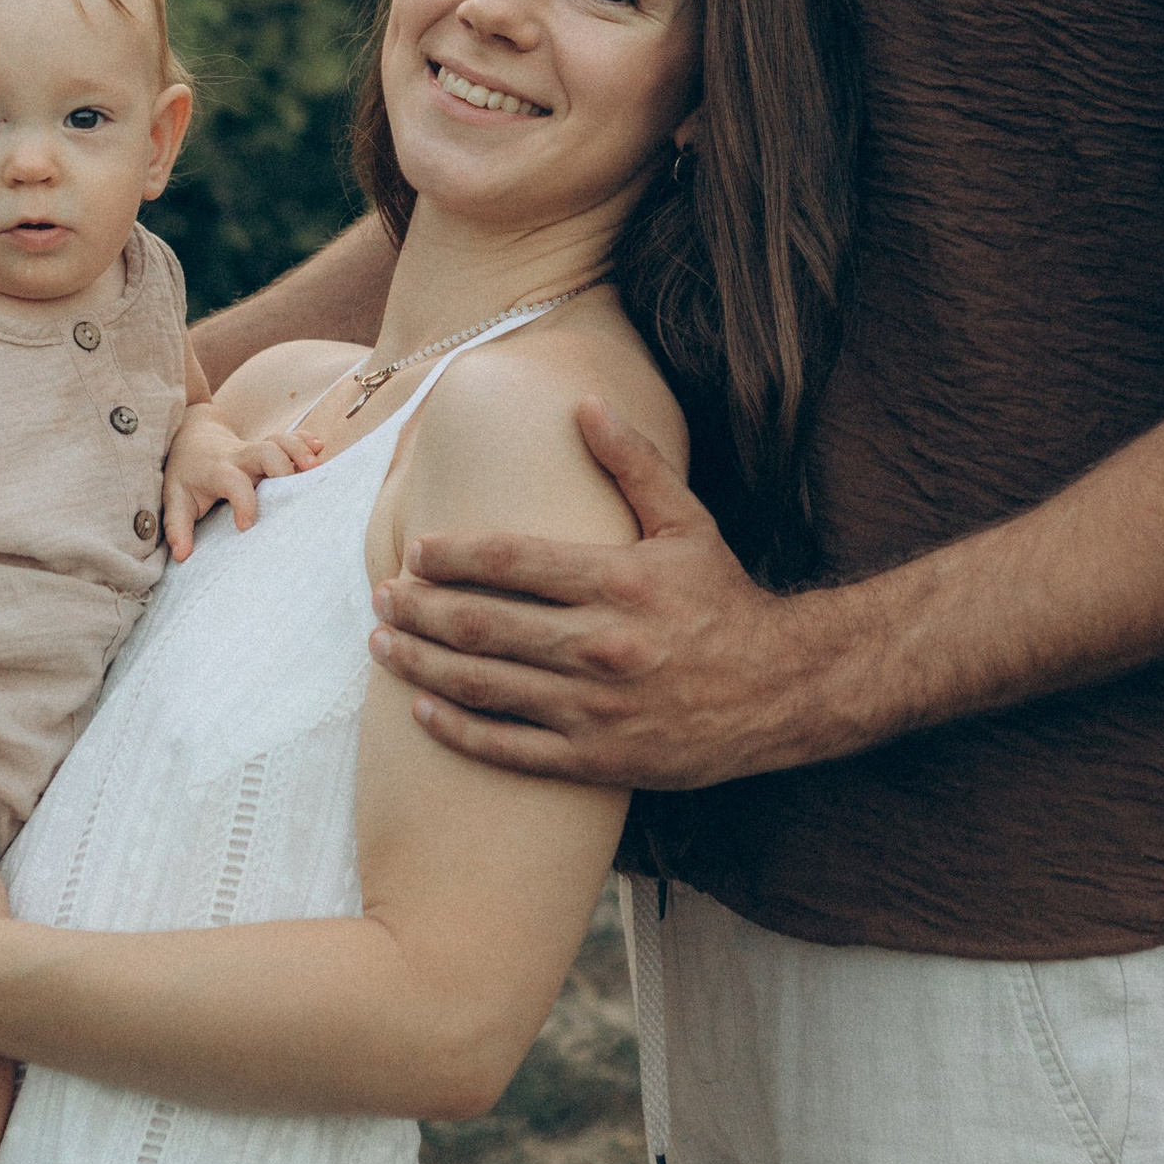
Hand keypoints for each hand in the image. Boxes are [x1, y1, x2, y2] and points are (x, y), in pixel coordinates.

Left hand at [162, 408, 323, 557]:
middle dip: (282, 465)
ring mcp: (256, 450)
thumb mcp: (175, 499)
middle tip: (297, 488)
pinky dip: (305, 442)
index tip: (247, 526)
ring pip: (280, 441)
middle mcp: (240, 457)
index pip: (232, 481)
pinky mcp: (269, 446)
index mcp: (217, 470)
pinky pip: (290, 438)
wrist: (193, 438)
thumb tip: (182, 556)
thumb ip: (177, 527)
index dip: (243, 501)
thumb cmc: (186, 475)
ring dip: (299, 451)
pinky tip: (320, 448)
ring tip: (315, 468)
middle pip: (264, 451)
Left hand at [366, 400, 842, 789]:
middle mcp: (601, 645)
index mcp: (618, 581)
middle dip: (419, 609)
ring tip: (383, 643)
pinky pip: (510, 748)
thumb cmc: (723, 600)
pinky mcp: (597, 759)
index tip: (414, 551)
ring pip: (485, 686)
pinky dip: (459, 730)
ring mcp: (596, 709)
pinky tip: (422, 711)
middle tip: (382, 596)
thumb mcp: (687, 523)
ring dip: (421, 665)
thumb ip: (633, 463)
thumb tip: (584, 404)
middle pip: (483, 625)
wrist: (782, 692)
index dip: (451, 556)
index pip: (510, 562)